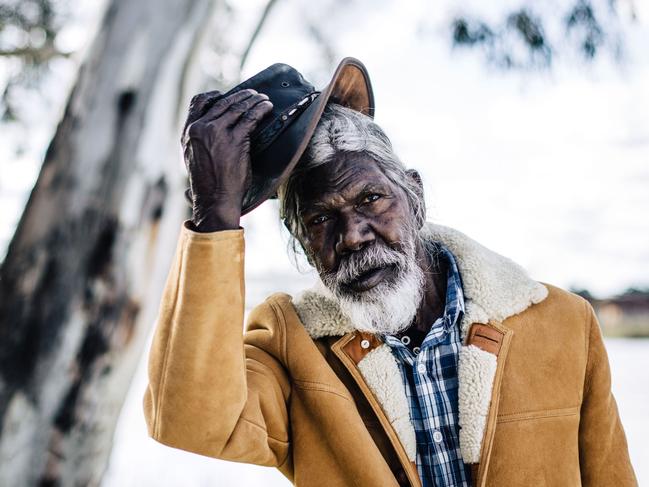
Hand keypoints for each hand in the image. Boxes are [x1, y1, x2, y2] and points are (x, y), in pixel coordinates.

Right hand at [181, 88, 272, 231]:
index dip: (214, 95)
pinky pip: (250, 118)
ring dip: (253, 100)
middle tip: (253, 94)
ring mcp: (217, 132)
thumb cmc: (207, 184)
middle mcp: (200, 128)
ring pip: (238, 107)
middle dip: (241, 96)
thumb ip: (199, 141)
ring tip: (263, 99)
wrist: (214, 199)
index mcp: (188, 131)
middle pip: (223, 102)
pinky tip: (267, 108)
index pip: (198, 102)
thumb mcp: (192, 158)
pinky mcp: (234, 140)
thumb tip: (210, 131)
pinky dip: (261, 109)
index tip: (226, 95)